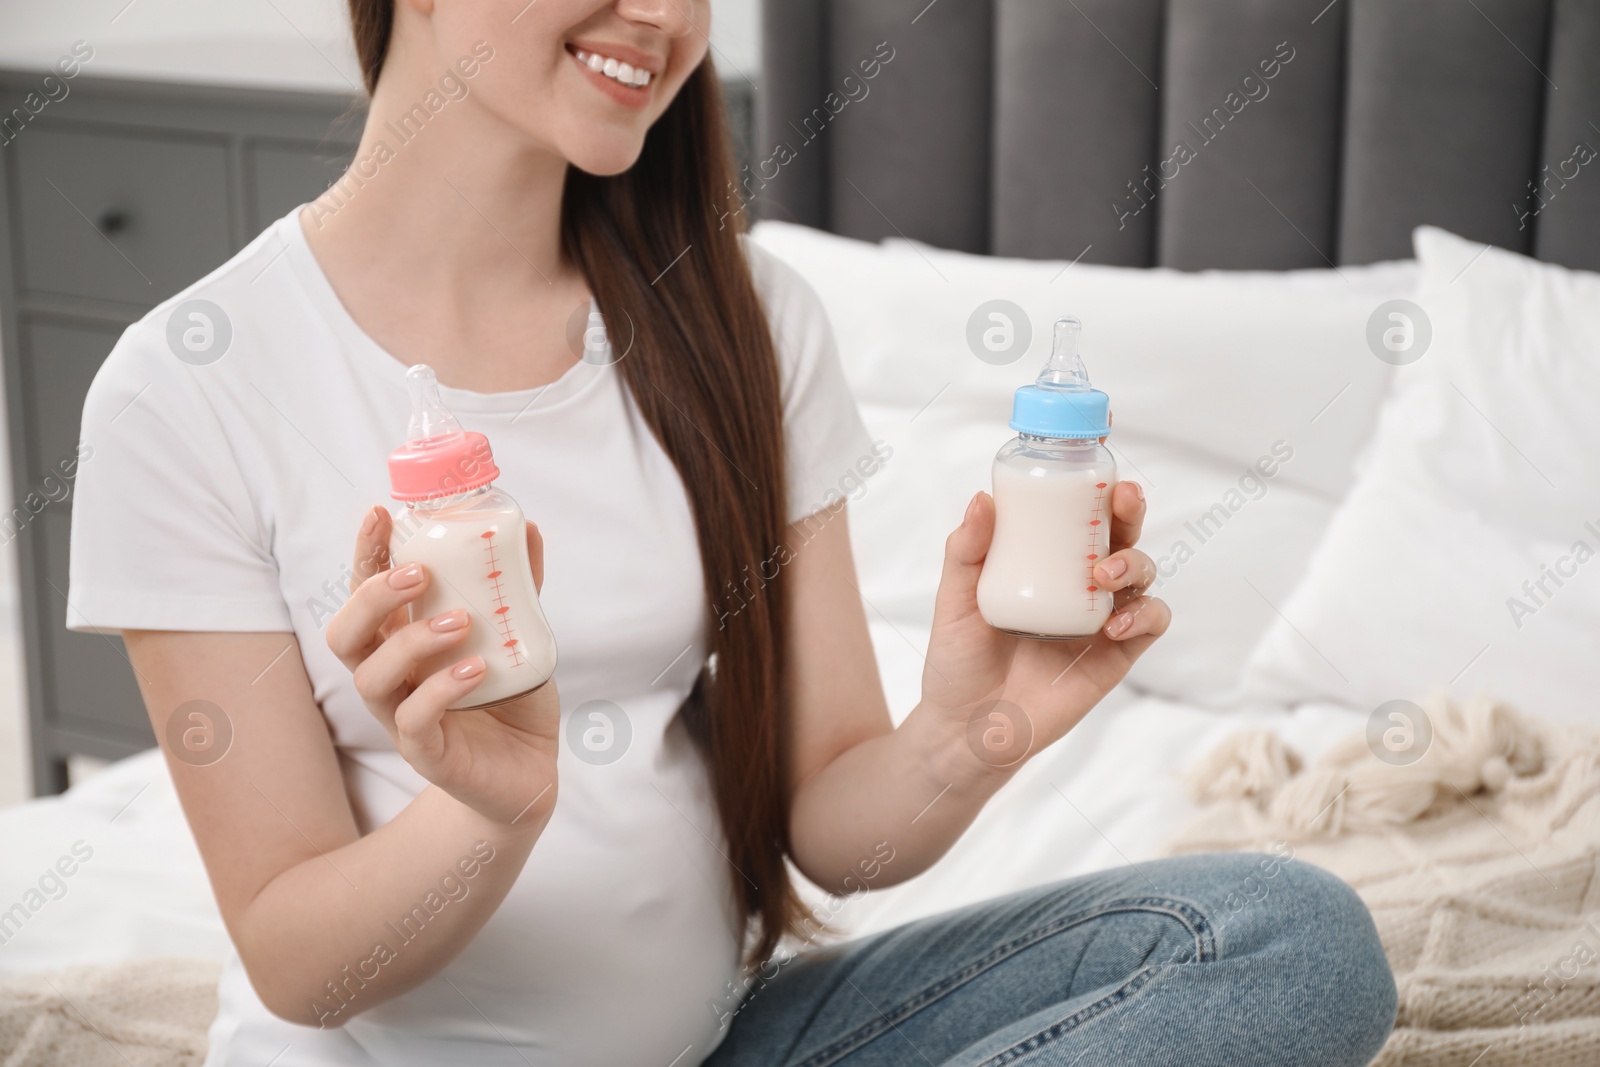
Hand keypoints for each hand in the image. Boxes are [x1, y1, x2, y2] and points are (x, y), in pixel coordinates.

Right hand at [325, 506, 560, 829]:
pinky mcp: (426, 753)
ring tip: (462, 621)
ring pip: (372, 677)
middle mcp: (391, 678)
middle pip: (345, 634)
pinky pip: (414, 720)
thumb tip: (527, 528)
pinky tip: (476, 668)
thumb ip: (519, 587)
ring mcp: (401, 717)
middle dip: (371, 596)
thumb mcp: (518, 635)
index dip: (365, 554)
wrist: (529, 772)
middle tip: (419, 574)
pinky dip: (441, 689)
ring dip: (412, 641)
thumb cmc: (511, 697)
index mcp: (401, 642)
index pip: (365, 592)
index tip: (380, 513)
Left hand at [920, 483, 1168, 778]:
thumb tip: (982, 498)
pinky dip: (1145, 614)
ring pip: (1141, 573)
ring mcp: (1101, 617)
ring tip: (1103, 574)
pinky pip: (1150, 623)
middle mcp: (1079, 584)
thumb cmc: (958, 660)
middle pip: (1120, 534)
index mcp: (1043, 562)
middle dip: (1129, 510)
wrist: (967, 728)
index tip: (1099, 464)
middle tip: (1123, 500)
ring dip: (1134, 562)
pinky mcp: (1116, 655)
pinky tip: (1115, 623)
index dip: (1095, 488)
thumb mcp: (954, 600)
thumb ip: (966, 551)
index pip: (1077, 515)